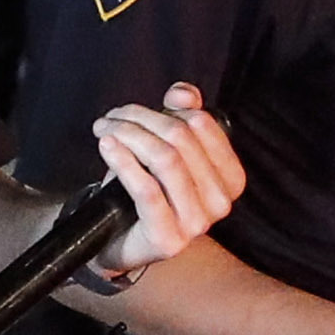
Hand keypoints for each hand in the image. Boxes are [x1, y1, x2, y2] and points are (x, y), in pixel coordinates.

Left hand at [84, 84, 245, 268]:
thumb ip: (180, 116)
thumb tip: (183, 92)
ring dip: (128, 136)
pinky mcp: (167, 238)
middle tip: (111, 119)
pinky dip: (123, 161)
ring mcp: (196, 224)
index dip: (166, 108)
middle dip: (139, 120)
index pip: (202, 124)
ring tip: (104, 130)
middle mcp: (220, 202)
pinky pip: (146, 189)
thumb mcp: (166, 150)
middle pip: (180, 139)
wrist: (122, 241)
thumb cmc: (148, 191)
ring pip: (164, 159)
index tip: (134, 111)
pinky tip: (107, 147)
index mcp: (230, 178)